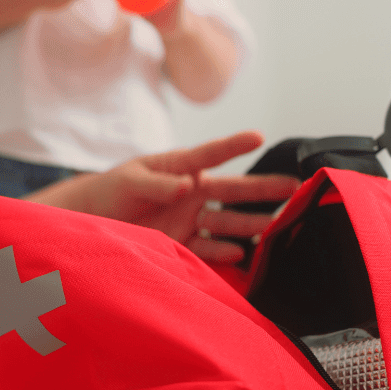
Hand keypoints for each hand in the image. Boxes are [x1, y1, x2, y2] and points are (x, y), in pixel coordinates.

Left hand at [33, 131, 298, 262]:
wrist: (96, 221)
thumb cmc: (113, 190)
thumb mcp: (130, 181)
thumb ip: (157, 184)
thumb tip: (186, 186)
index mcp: (181, 168)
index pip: (212, 154)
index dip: (234, 145)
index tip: (258, 137)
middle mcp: (193, 193)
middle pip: (232, 190)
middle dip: (263, 189)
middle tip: (294, 188)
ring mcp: (191, 219)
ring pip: (227, 221)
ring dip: (250, 223)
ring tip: (274, 226)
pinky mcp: (183, 244)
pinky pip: (208, 247)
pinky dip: (224, 251)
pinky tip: (241, 252)